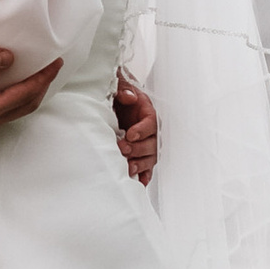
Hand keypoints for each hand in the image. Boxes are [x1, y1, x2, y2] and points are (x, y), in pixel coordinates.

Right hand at [0, 42, 60, 133]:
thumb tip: (9, 59)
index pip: (23, 94)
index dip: (42, 78)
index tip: (55, 64)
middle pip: (26, 105)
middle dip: (42, 86)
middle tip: (54, 66)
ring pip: (18, 109)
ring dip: (32, 91)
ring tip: (42, 72)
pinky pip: (8, 108)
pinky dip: (20, 96)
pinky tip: (21, 81)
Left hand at [113, 70, 156, 187]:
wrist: (117, 103)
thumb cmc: (120, 95)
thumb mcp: (120, 86)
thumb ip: (124, 89)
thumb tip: (128, 96)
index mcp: (148, 113)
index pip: (152, 123)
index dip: (142, 130)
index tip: (130, 134)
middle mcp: (151, 131)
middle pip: (153, 143)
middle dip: (138, 149)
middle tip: (122, 149)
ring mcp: (147, 144)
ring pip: (151, 158)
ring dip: (141, 164)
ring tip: (128, 168)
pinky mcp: (141, 155)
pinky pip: (147, 168)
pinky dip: (144, 176)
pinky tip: (139, 182)